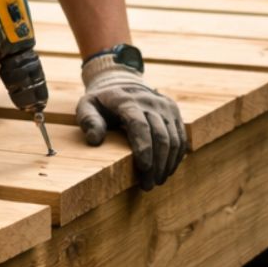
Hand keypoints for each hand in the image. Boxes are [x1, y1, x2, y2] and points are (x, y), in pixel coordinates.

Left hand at [76, 54, 186, 189]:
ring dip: (167, 163)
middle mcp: (149, 101)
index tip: (144, 169)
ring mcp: (164, 105)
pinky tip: (166, 170)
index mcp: (126, 100)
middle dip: (156, 164)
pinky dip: (175, 156)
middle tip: (148, 185)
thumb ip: (89, 121)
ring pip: (173, 138)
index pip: (140, 126)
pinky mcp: (173, 111)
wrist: (121, 81)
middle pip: (159, 136)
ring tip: (156, 181)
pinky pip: (180, 137)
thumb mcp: (87, 107)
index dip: (144, 149)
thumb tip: (95, 140)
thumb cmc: (101, 102)